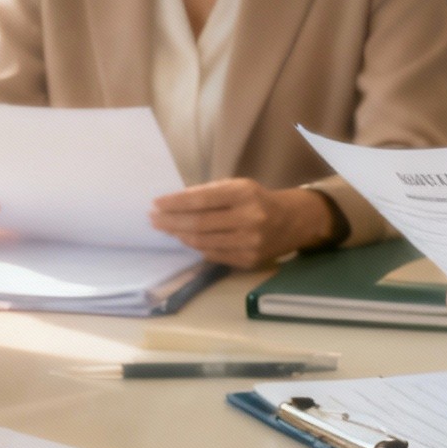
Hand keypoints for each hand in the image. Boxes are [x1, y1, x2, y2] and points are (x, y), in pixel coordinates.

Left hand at [150, 180, 333, 267]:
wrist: (293, 221)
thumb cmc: (258, 200)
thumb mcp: (238, 187)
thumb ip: (209, 194)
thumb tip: (174, 205)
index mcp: (244, 194)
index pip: (202, 200)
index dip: (175, 203)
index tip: (156, 204)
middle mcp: (248, 219)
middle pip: (199, 223)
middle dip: (171, 221)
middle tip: (153, 219)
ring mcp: (249, 243)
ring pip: (203, 242)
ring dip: (180, 235)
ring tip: (165, 229)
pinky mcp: (248, 260)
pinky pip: (213, 255)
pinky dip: (196, 247)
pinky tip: (185, 239)